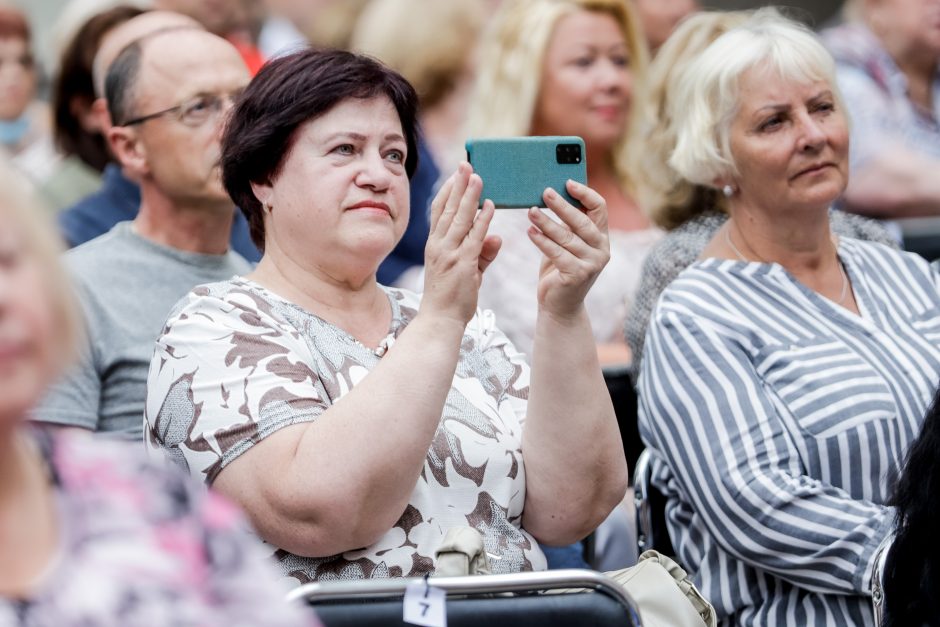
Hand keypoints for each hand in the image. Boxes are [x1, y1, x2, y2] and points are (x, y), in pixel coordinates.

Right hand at [421, 162, 501, 325]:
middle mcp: (438, 246)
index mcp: (435, 245)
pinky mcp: (462, 264)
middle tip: (466, 163)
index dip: (447, 191)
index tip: (456, 174)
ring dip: (469, 195)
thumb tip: (496, 235)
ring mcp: (449, 254)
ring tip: (478, 175)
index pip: (438, 211)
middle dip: (457, 184)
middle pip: (447, 208)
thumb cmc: (451, 297)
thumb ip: (482, 252)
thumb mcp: (468, 270)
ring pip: (459, 218)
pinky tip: (490, 205)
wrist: (440, 321)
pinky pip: (473, 237)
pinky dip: (482, 219)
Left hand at [528, 179, 609, 319]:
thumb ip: (567, 224)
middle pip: (582, 221)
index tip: (567, 182)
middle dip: (562, 205)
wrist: (559, 305)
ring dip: (546, 223)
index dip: (585, 193)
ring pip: (567, 237)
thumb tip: (551, 193)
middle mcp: (601, 249)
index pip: (600, 208)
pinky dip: (542, 241)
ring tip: (531, 211)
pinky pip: (557, 254)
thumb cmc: (560, 269)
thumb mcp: (566, 243)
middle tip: (544, 192)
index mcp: (601, 237)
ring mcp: (592, 264)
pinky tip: (530, 232)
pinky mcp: (578, 275)